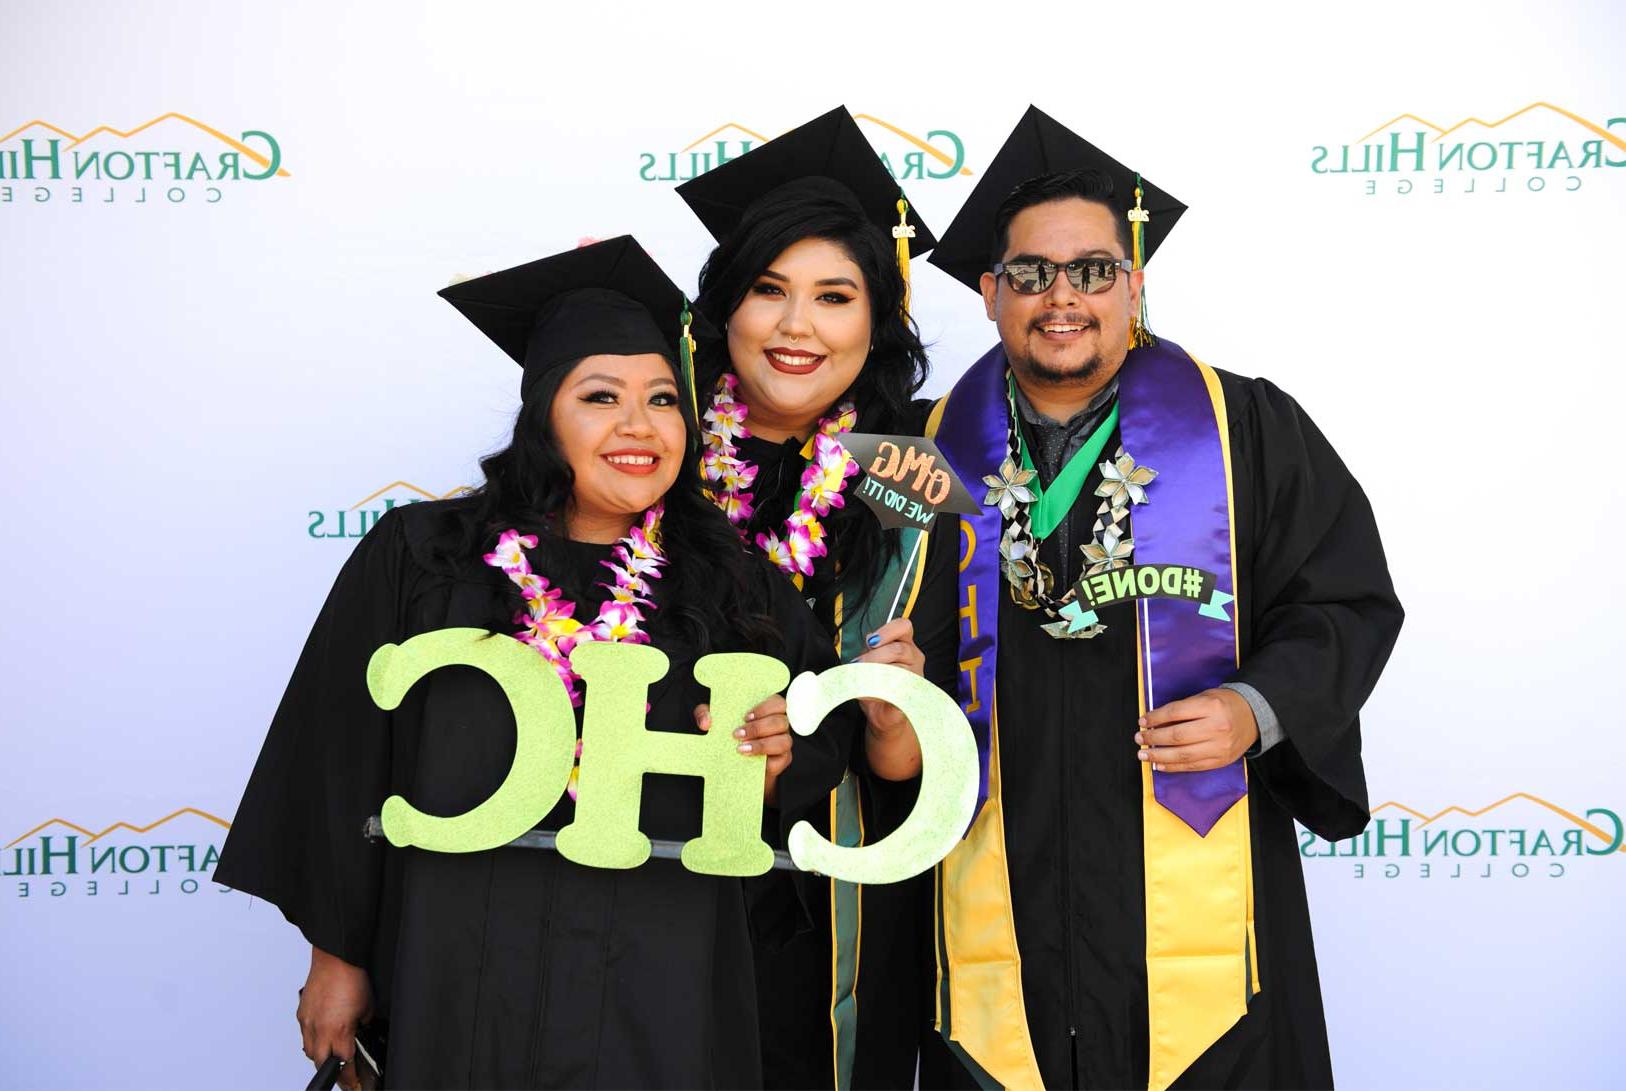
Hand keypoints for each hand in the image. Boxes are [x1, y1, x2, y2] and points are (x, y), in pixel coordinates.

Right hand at [298, 946, 371, 1089]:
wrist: (335, 958)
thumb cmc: (352, 977)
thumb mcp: (368, 1006)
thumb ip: (362, 1024)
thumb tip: (360, 1031)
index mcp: (338, 1030)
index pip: (344, 1063)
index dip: (350, 1077)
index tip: (354, 1083)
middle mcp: (319, 1029)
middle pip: (321, 1063)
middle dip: (333, 1070)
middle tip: (343, 1073)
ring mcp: (307, 1022)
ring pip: (309, 1051)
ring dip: (321, 1056)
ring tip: (332, 1055)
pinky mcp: (301, 1014)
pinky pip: (305, 1035)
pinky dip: (313, 1039)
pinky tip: (322, 1035)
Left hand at [695, 694, 792, 803]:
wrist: (734, 764)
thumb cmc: (730, 735)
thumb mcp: (715, 722)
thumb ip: (705, 715)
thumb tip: (706, 722)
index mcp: (767, 711)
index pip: (777, 702)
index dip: (765, 708)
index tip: (745, 716)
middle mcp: (779, 725)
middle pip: (781, 721)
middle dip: (758, 728)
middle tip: (737, 734)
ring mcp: (783, 742)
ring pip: (784, 740)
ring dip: (762, 744)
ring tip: (741, 748)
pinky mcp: (782, 760)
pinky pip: (782, 759)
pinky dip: (766, 759)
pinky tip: (750, 759)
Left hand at [854, 618, 923, 736]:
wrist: (882, 713)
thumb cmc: (877, 685)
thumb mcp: (870, 662)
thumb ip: (870, 650)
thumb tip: (868, 641)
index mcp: (905, 645)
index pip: (903, 626)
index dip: (887, 631)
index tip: (871, 642)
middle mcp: (914, 658)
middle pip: (898, 649)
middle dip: (874, 657)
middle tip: (858, 665)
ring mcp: (916, 677)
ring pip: (898, 670)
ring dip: (875, 675)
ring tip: (862, 681)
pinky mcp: (912, 697)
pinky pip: (896, 691)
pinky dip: (878, 692)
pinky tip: (869, 694)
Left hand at [1135, 687, 1257, 772]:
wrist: (1254, 715)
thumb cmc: (1225, 704)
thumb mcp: (1204, 697)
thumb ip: (1182, 709)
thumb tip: (1154, 723)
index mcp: (1211, 706)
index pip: (1176, 712)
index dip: (1155, 718)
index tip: (1142, 721)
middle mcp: (1217, 727)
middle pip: (1177, 736)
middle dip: (1153, 739)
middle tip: (1139, 739)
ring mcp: (1220, 747)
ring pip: (1183, 755)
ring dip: (1159, 756)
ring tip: (1144, 755)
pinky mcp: (1221, 760)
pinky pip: (1193, 766)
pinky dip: (1173, 767)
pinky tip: (1160, 765)